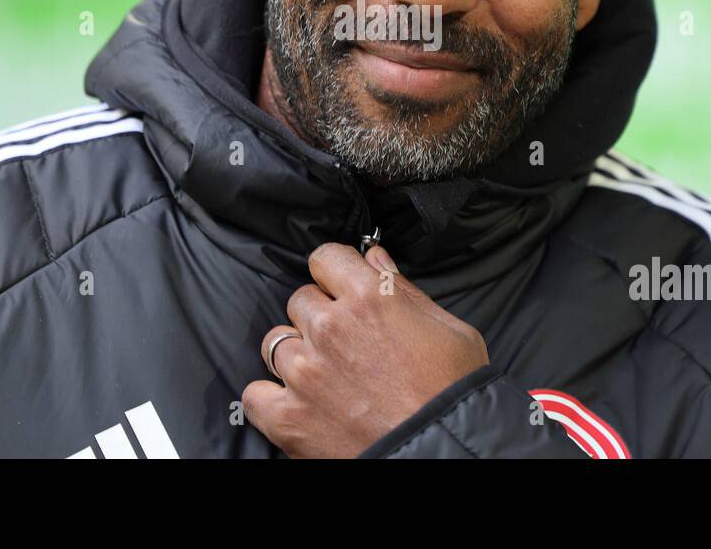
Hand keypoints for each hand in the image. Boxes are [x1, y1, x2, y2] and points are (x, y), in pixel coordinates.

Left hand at [242, 242, 489, 457]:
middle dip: (319, 315)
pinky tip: (296, 402)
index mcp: (370, 297)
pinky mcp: (289, 415)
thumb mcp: (450, 330)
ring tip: (324, 374)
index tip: (341, 285)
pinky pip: (255, 392)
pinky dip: (270, 397)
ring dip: (297, 353)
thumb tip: (375, 258)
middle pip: (300, 298)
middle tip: (344, 341)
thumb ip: (406, 289)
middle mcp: (330, 327)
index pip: (325, 256)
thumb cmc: (455, 394)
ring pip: (275, 340)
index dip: (335, 271)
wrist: (444, 453)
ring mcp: (305, 371)